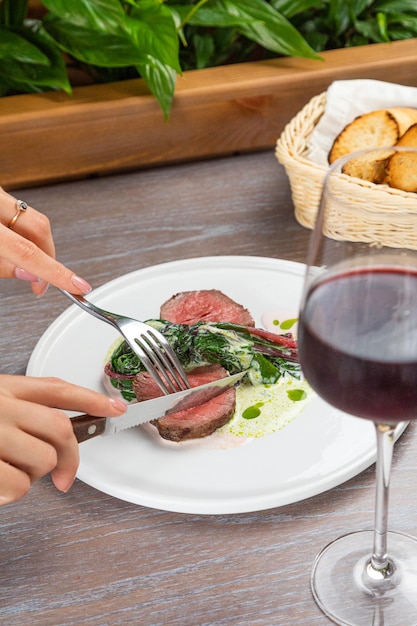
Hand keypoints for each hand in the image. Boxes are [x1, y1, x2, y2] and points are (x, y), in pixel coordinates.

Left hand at [0, 186, 91, 296]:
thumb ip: (1, 266)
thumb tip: (30, 275)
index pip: (28, 252)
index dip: (57, 272)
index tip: (78, 286)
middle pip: (40, 228)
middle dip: (48, 257)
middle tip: (42, 283)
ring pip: (33, 218)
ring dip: (36, 243)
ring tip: (25, 263)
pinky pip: (20, 211)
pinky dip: (22, 230)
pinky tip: (14, 241)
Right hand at [0, 375, 125, 504]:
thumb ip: (22, 411)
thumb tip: (60, 430)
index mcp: (5, 390)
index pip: (57, 390)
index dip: (92, 400)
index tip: (116, 409)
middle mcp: (3, 407)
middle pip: (61, 428)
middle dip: (69, 457)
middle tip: (64, 477)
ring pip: (46, 460)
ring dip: (33, 475)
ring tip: (8, 471)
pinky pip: (21, 485)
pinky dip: (12, 493)